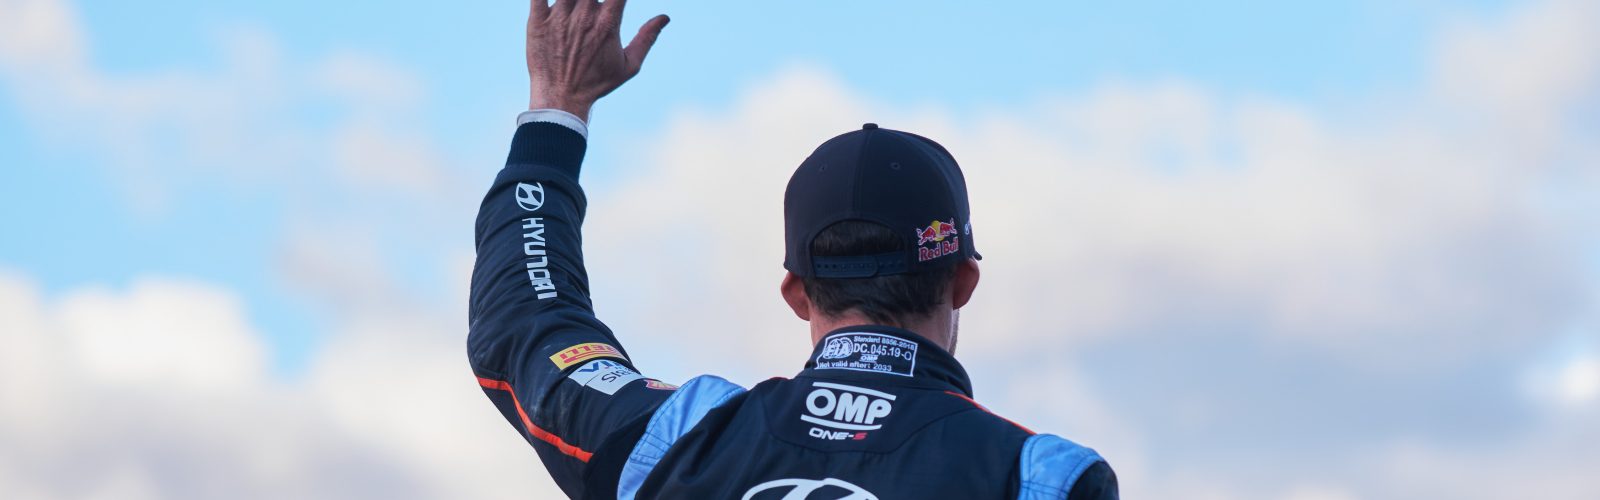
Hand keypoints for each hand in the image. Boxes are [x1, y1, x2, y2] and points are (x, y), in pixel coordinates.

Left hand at [525, 0, 668, 119]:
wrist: (561, 99)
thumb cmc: (596, 83)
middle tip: (593, 9)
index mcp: (607, 24)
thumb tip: (665, 17)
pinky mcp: (537, 21)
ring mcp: (558, 17)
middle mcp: (583, 17)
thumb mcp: (629, 66)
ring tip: (578, 8)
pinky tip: (552, 1)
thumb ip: (646, 39)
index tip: (617, 2)